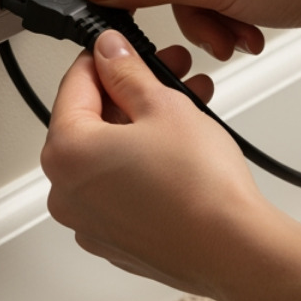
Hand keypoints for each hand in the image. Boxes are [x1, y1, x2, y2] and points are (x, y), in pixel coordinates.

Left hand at [41, 30, 294, 298]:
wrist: (234, 250)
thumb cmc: (199, 187)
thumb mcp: (163, 105)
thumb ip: (128, 72)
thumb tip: (110, 53)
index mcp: (66, 153)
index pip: (74, 84)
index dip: (107, 59)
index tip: (128, 51)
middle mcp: (67, 193)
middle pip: (91, 123)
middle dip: (132, 94)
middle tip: (169, 75)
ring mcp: (91, 223)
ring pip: (109, 157)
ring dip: (143, 128)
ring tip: (189, 108)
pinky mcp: (118, 242)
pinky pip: (122, 191)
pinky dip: (144, 167)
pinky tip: (180, 153)